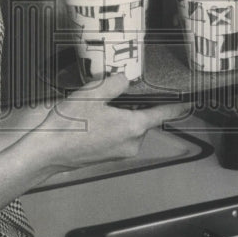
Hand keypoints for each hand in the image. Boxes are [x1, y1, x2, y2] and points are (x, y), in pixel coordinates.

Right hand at [37, 73, 191, 170]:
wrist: (49, 151)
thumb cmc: (69, 126)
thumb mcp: (92, 94)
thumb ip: (115, 84)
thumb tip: (125, 80)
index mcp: (133, 126)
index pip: (163, 114)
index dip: (177, 107)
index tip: (188, 103)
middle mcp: (132, 142)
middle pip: (143, 118)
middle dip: (133, 106)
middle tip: (114, 95)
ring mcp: (121, 152)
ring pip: (130, 127)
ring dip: (120, 116)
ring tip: (98, 108)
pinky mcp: (110, 156)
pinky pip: (119, 136)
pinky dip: (112, 126)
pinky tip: (93, 120)